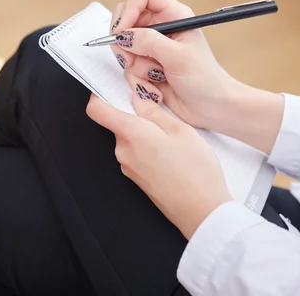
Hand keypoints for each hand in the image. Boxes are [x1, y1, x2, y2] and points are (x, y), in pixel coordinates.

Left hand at [86, 75, 232, 239]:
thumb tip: (137, 96)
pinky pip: (135, 153)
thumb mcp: (180, 130)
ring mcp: (128, 167)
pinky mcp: (136, 178)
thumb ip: (154, 111)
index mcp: (131, 135)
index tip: (112, 87)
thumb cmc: (196, 172)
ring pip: (128, 138)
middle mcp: (123, 152)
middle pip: (116, 123)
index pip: (97, 110)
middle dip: (134, 114)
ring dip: (144, 132)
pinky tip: (170, 152)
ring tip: (171, 135)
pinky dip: (148, 147)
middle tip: (160, 111)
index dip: (100, 95)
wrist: (202, 212)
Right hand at [110, 0, 284, 153]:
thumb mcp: (179, 57)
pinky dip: (137, 80)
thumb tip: (123, 35)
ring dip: (135, 66)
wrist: (211, 109)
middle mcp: (159, 27)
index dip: (129, 8)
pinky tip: (156, 87)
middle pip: (124, 18)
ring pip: (122, 47)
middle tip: (132, 59)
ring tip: (157, 76)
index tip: (123, 31)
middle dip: (124, 42)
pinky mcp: (145, 66)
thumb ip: (150, 42)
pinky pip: (127, 68)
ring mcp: (150, 47)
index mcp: (173, 14)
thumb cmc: (205, 80)